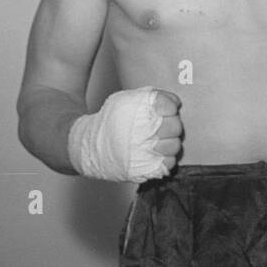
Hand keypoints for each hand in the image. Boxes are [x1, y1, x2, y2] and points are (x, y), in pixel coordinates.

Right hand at [67, 86, 183, 182]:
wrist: (90, 146)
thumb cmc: (110, 121)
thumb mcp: (126, 100)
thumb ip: (151, 97)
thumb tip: (174, 101)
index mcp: (140, 110)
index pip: (170, 106)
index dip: (169, 107)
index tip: (164, 110)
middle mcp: (145, 131)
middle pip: (175, 126)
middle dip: (171, 124)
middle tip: (161, 126)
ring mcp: (147, 151)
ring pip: (175, 145)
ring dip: (169, 142)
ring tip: (158, 140)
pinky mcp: (147, 169)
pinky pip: (170, 163)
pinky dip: (165, 158)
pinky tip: (155, 153)